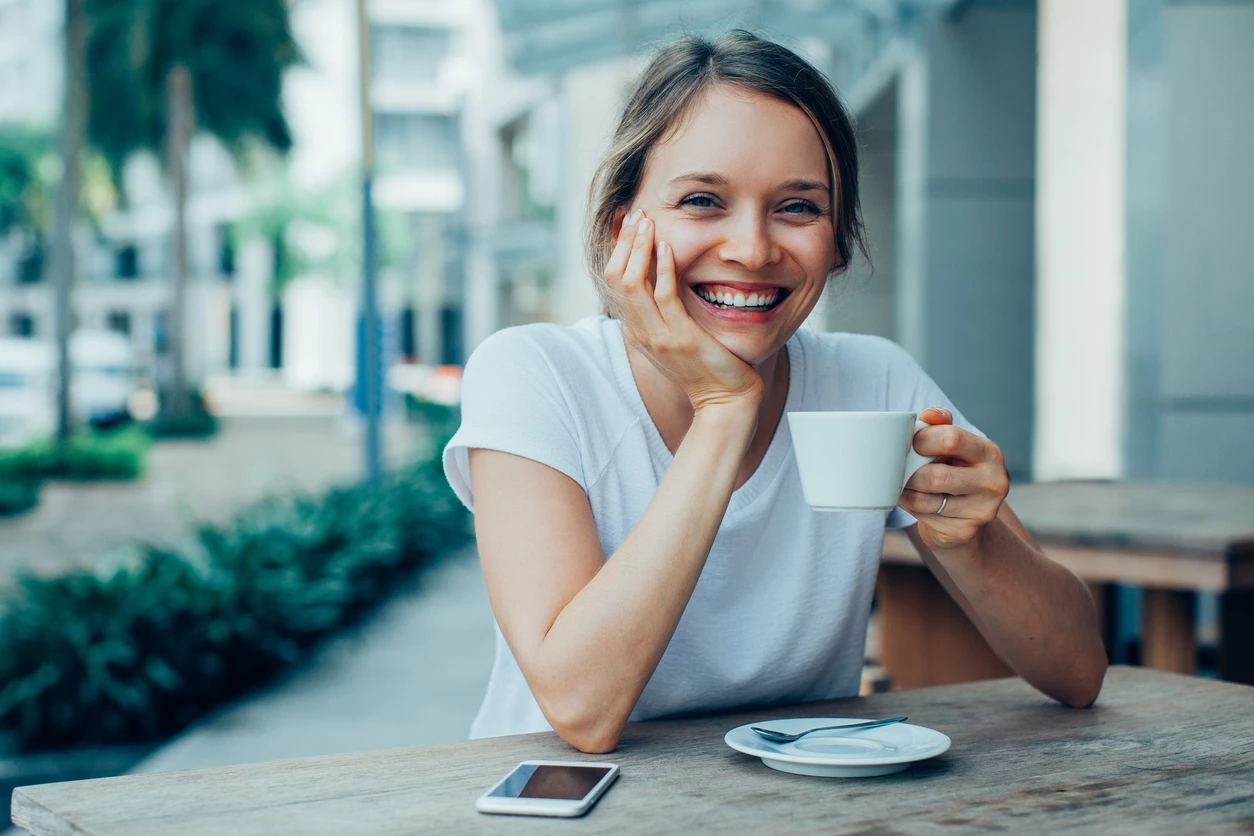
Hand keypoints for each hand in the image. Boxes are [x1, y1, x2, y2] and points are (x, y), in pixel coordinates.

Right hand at [605, 210, 763, 411]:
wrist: (725, 400)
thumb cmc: (708, 366)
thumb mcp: (676, 335)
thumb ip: (664, 310)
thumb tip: (662, 278)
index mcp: (636, 330)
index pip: (613, 282)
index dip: (618, 249)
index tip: (630, 224)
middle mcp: (640, 332)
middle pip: (615, 278)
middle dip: (625, 242)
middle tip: (638, 215)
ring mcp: (658, 336)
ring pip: (632, 284)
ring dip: (638, 248)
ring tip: (648, 223)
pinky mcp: (681, 338)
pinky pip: (664, 297)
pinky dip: (663, 268)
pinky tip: (668, 247)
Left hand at [898, 407, 1009, 550]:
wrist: (965, 517)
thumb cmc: (953, 470)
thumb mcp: (951, 445)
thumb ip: (940, 424)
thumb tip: (929, 415)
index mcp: (990, 453)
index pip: (951, 438)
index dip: (921, 440)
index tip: (910, 443)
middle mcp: (994, 482)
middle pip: (935, 475)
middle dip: (909, 471)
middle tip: (900, 468)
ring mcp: (982, 511)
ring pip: (924, 499)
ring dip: (905, 490)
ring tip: (904, 483)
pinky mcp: (964, 532)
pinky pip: (923, 517)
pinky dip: (909, 506)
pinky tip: (912, 500)